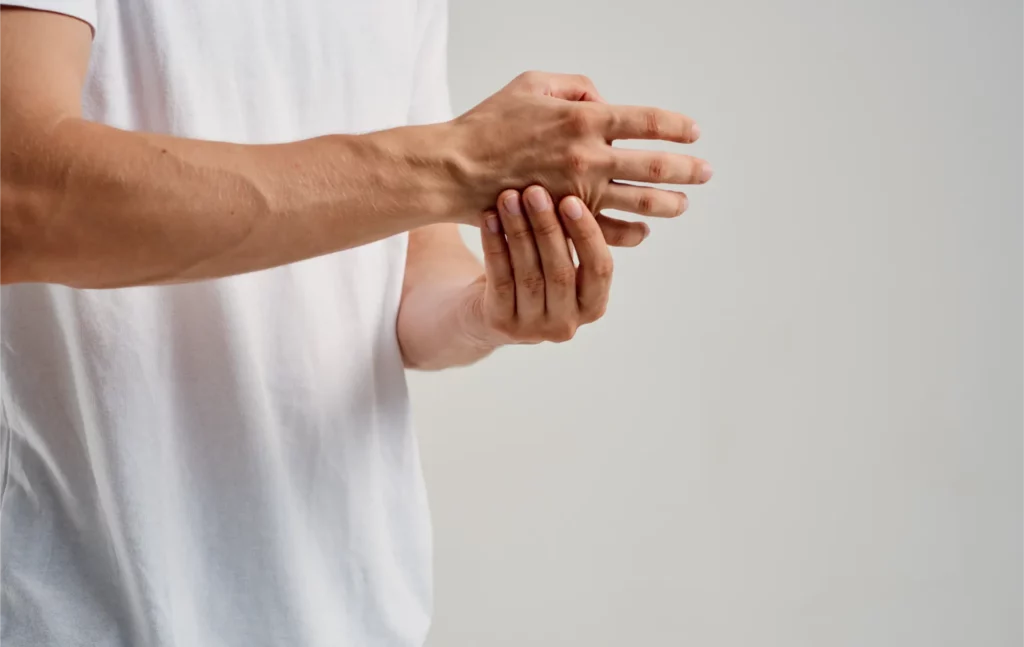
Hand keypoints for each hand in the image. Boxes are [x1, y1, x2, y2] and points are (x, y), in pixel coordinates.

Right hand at [446, 72, 712, 237]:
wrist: (454, 169)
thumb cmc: (489, 124)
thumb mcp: (531, 84)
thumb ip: (576, 88)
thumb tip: (605, 102)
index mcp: (583, 120)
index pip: (648, 121)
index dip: (677, 127)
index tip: (693, 132)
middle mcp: (588, 157)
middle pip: (655, 166)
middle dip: (688, 169)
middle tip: (706, 172)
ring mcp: (578, 194)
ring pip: (640, 203)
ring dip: (669, 204)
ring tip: (684, 203)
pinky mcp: (563, 221)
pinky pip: (609, 232)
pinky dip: (632, 233)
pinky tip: (645, 231)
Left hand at [459, 185, 619, 347]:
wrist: (485, 309)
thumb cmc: (534, 273)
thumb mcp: (560, 257)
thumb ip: (576, 235)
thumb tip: (595, 185)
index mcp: (593, 306)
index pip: (600, 269)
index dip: (586, 234)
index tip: (571, 199)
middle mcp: (567, 324)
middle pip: (561, 272)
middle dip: (547, 228)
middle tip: (534, 191)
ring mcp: (532, 330)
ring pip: (528, 275)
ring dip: (518, 231)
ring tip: (508, 197)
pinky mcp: (500, 324)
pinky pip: (499, 280)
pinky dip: (494, 245)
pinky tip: (489, 218)